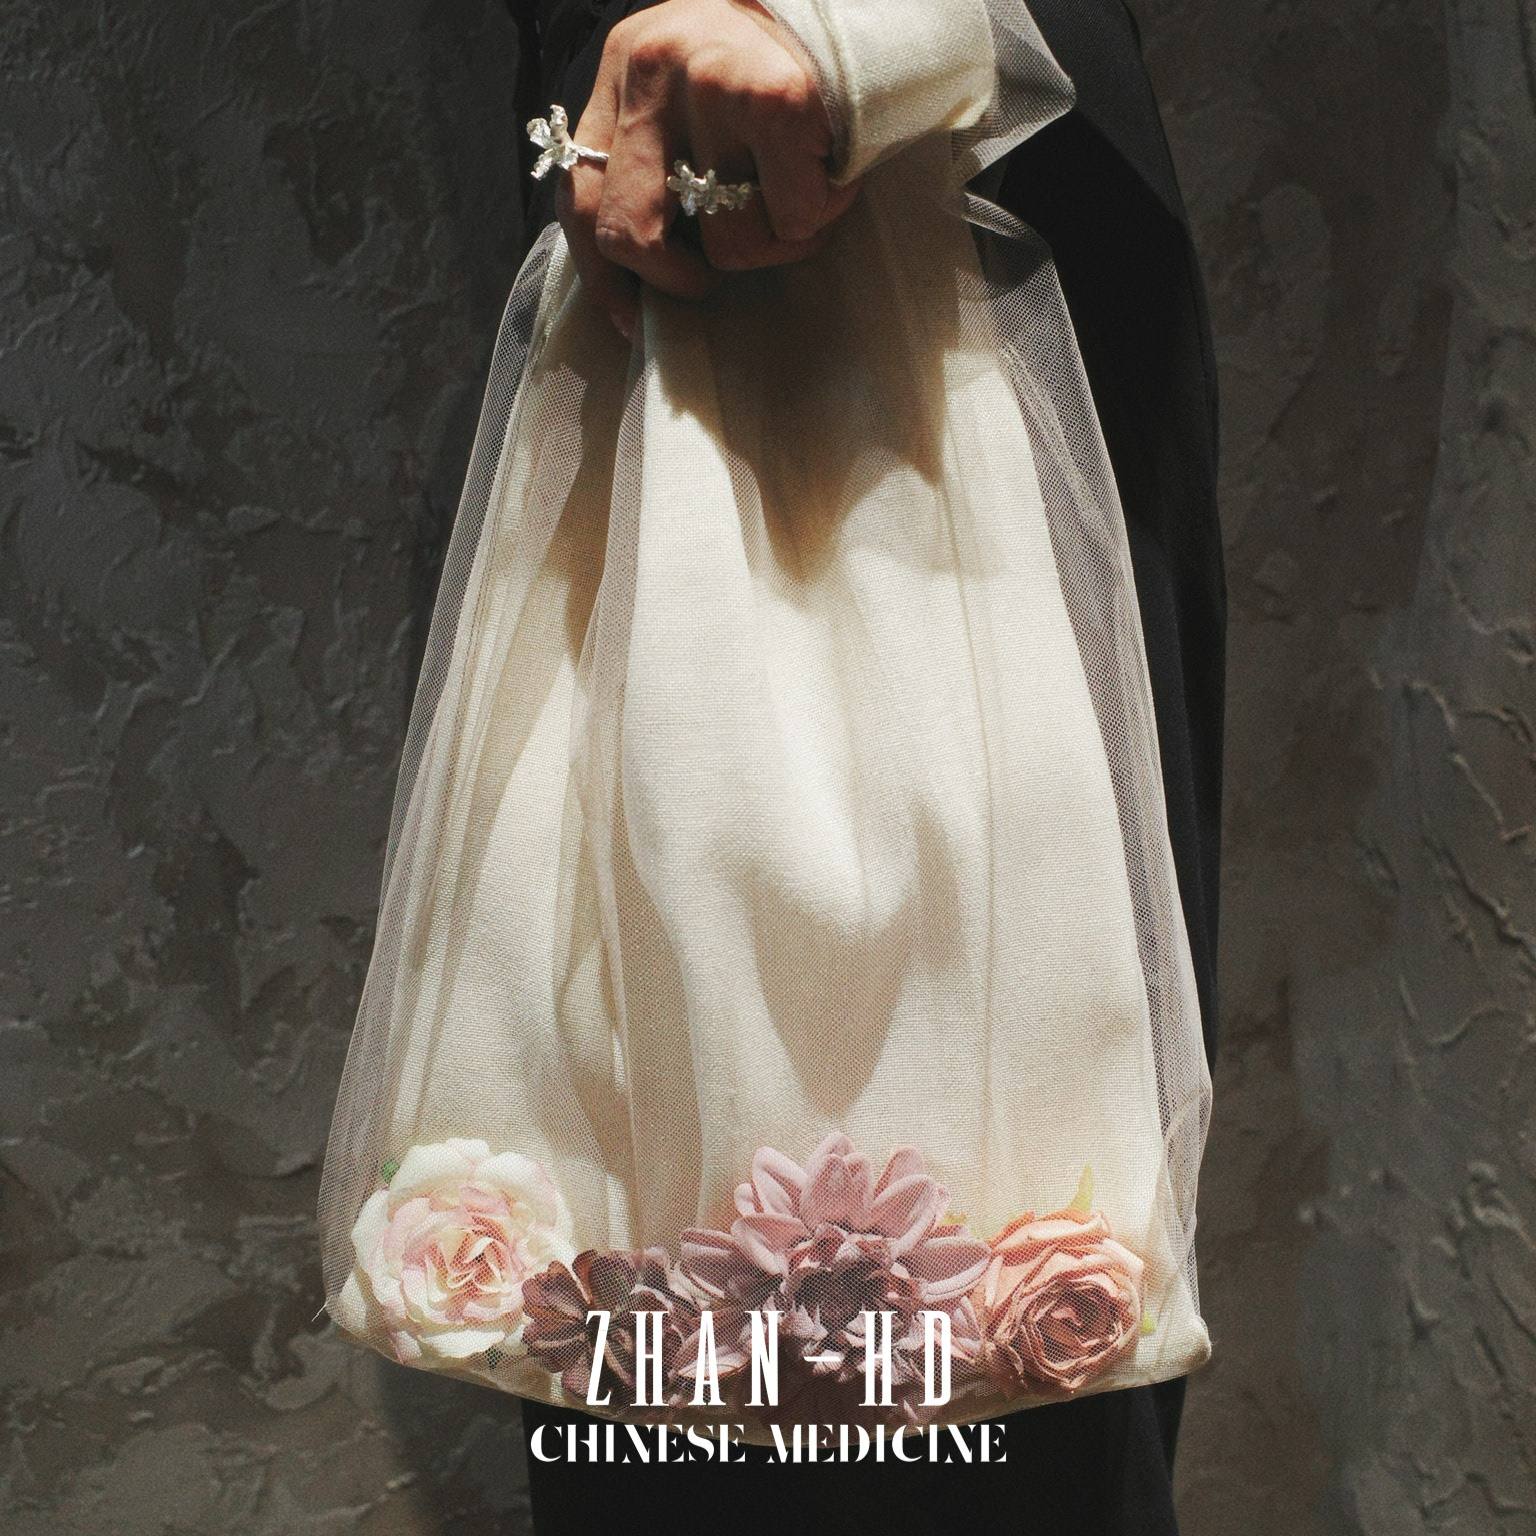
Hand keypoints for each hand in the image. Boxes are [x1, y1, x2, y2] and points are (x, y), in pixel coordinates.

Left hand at [558, 0, 860, 339]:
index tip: (631, 320)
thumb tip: (637, 276)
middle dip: (676, 279)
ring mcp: (711, 86)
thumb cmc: (769, 63)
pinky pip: (791, 223)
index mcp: (622, 73)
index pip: (579, 196)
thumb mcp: (685, 92)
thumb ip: (652, 158)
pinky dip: (819, 218)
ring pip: (727, 245)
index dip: (603, 277)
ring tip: (798, 193)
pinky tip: (828, 177)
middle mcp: (652, 73)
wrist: (849, 4)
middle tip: (712, 275)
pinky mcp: (776, 103)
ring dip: (773, 243)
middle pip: (629, 233)